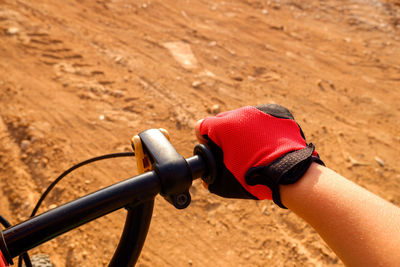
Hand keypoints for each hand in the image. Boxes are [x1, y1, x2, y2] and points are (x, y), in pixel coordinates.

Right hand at [195, 104, 322, 207]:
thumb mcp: (223, 183)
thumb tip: (207, 180)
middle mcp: (241, 113)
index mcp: (223, 126)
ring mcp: (261, 111)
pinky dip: (263, 129)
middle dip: (224, 134)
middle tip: (233, 152)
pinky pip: (264, 118)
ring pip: (245, 118)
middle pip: (223, 120)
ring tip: (253, 150)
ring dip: (244, 130)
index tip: (212, 150)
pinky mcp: (279, 113)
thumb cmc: (253, 178)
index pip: (202, 126)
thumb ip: (209, 179)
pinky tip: (268, 145)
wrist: (289, 175)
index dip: (204, 140)